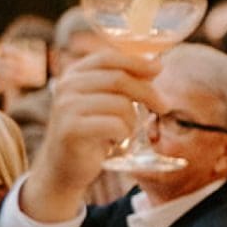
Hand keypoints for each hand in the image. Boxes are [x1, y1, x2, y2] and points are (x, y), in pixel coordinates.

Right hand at [21, 49, 158, 220]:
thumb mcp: (105, 102)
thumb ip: (123, 83)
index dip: (136, 62)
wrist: (62, 168)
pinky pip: (115, 125)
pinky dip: (124, 134)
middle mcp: (67, 86)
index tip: (159, 69)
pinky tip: (117, 141)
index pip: (107, 57)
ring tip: (127, 131)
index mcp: (74, 74)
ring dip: (134, 120)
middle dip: (148, 92)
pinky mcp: (71, 130)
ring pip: (120, 104)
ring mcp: (66, 107)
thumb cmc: (91, 133)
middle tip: (164, 107)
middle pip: (118, 79)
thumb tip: (155, 66)